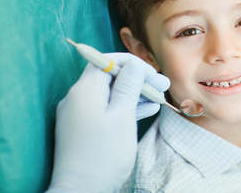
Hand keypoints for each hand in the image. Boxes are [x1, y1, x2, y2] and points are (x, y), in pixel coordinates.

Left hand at [46, 53, 169, 192]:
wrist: (81, 191)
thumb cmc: (104, 154)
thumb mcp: (122, 116)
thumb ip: (129, 86)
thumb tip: (134, 65)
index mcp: (85, 90)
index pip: (105, 60)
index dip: (131, 63)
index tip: (152, 73)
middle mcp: (77, 98)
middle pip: (109, 77)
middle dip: (137, 78)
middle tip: (162, 84)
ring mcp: (79, 114)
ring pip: (110, 94)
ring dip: (134, 93)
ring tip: (159, 96)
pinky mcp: (84, 128)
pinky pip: (106, 109)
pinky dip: (125, 107)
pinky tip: (147, 109)